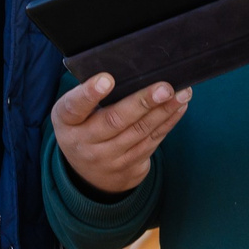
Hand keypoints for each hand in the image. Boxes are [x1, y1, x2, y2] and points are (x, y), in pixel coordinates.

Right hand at [52, 75, 190, 195]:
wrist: (90, 176)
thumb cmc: (83, 129)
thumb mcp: (74, 115)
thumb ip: (91, 97)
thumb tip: (129, 71)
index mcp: (67, 122)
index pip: (74, 106)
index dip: (89, 93)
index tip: (107, 79)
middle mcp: (85, 142)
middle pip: (115, 120)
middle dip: (142, 102)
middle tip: (164, 88)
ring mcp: (108, 157)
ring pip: (139, 132)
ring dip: (164, 111)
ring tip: (181, 93)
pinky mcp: (129, 166)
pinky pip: (152, 142)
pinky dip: (167, 123)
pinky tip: (178, 107)